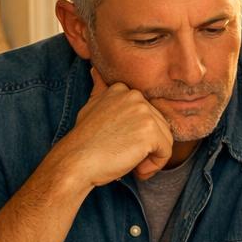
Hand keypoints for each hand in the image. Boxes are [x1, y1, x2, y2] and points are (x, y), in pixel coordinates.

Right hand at [60, 68, 174, 185]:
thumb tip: (95, 70)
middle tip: (125, 158)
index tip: (121, 145)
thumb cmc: (84, 141)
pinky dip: (155, 166)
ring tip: (131, 164)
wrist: (76, 160)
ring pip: (165, 139)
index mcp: (122, 90)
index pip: (146, 115)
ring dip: (151, 157)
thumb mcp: (91, 107)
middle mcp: (135, 96)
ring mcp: (143, 112)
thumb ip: (100, 91)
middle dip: (146, 146)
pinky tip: (137, 171)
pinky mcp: (150, 131)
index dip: (137, 134)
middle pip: (159, 126)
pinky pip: (166, 152)